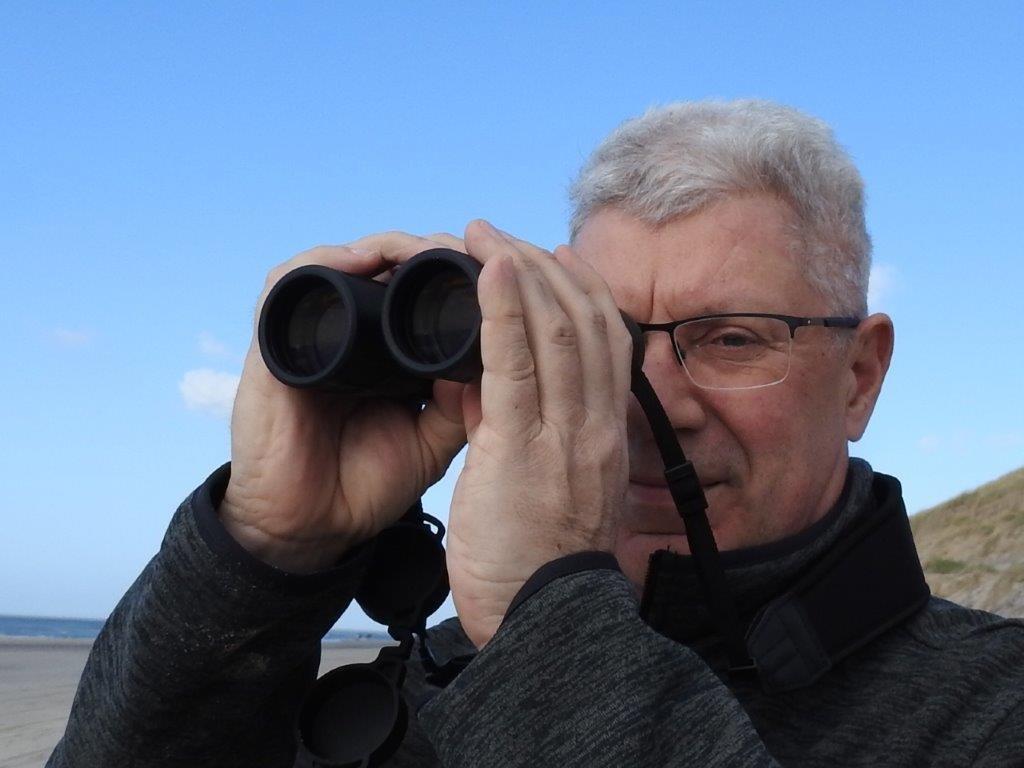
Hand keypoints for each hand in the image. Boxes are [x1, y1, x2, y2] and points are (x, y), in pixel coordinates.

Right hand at [220, 232, 470, 572]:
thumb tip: (499, 346)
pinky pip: (285, 285)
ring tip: (428, 251)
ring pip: (342, 260)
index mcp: (385, 352)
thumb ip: (464, 398)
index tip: (501, 268)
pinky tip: (362, 260)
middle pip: (385, 264)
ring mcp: (308, 336)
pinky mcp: (272, 347)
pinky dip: (322, 262)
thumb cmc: (367, 482)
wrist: (312, 528)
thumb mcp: (434, 437)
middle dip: (431, 250)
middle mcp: (346, 335)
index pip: (417, 290)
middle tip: (473, 249)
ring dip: (387, 247)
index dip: (455, 270)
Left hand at [447, 220, 632, 647]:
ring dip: (520, 271)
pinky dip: (503, 309)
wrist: (543, 627)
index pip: (605, 343)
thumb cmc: (540, 565)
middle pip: (586, 323)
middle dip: (545, 267)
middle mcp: (596, 426)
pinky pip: (516, 364)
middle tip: (501, 235)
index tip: (550, 259)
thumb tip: (478, 384)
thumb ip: (515, 430)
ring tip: (484, 234)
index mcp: (605, 434)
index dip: (580, 291)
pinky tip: (486, 270)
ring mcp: (565, 435)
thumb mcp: (545, 488)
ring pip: (558, 330)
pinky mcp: (521, 448)